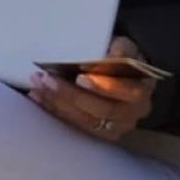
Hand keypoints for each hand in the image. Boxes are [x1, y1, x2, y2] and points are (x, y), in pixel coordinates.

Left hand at [27, 35, 154, 142]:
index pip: (127, 91)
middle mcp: (132, 114)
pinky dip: (55, 111)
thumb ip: (119, 49)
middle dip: (72, 95)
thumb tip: (110, 55)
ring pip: (86, 121)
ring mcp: (116, 127)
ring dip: (58, 103)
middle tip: (48, 80)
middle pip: (102, 110)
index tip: (80, 77)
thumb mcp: (124, 46)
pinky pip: (74, 125)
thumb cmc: (121, 57)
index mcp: (142, 90)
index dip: (103, 86)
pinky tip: (39, 97)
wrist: (123, 74)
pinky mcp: (98, 133)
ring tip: (38, 86)